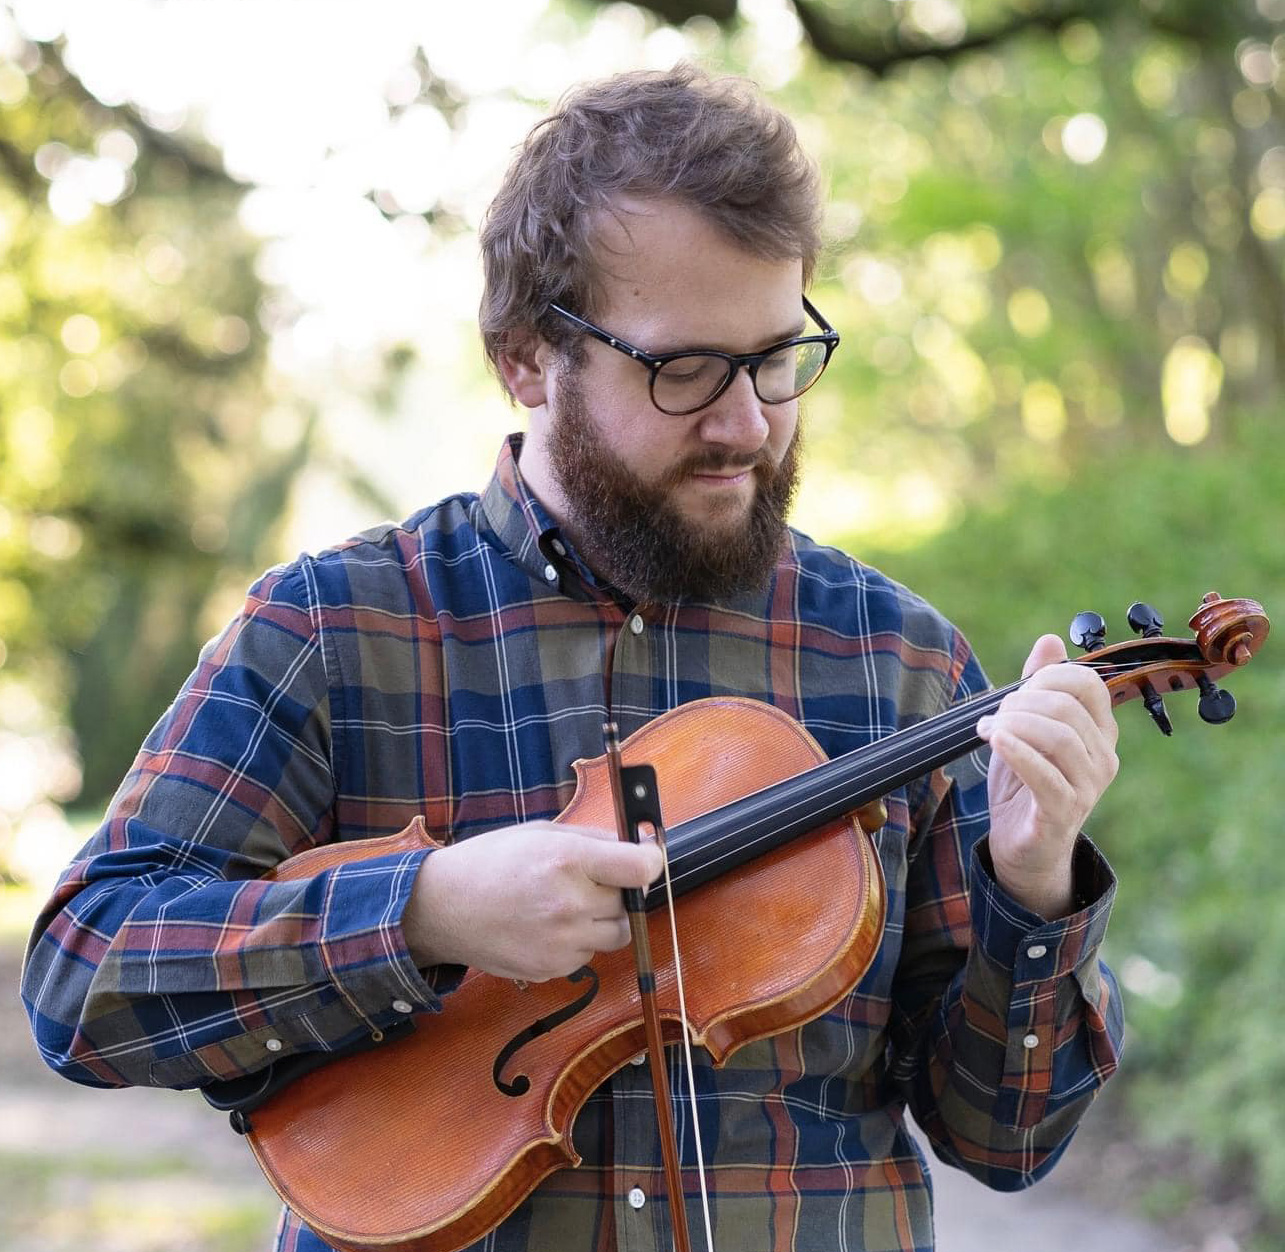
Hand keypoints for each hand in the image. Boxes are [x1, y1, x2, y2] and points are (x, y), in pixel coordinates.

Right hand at [402, 821, 664, 980]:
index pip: (641, 869)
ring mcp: (562, 942)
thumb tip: (636, 843)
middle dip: (617, 890)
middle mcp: (570, 904)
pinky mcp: (553, 968)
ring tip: (565, 904)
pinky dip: (578, 941)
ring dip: (602, 919)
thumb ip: (593, 839)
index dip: (650, 861)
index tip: (646, 858)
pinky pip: (588, 954)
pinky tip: (547, 926)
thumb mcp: (542, 833)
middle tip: (588, 880)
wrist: (442, 907)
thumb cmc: (491, 862)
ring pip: (616, 933)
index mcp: (568, 861)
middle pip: (631, 903)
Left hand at [977, 634, 1118, 918]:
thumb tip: (1050, 640)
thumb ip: (1038, 687)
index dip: (1048, 676)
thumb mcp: (1027, 729)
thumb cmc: (1025, 784)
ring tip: (989, 730)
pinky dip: (1016, 751)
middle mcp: (1103, 757)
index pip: (1089, 684)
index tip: (1016, 689)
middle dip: (1021, 702)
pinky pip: (1045, 775)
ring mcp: (1088, 787)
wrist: (1022, 846)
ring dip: (1014, 725)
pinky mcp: (1064, 812)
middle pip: (1067, 708)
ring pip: (1058, 738)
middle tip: (994, 715)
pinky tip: (994, 739)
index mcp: (1100, 732)